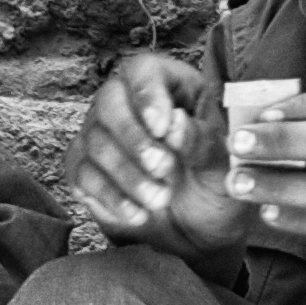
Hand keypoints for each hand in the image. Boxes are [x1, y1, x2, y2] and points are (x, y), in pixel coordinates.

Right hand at [69, 51, 255, 253]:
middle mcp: (129, 104)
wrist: (197, 234)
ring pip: (95, 140)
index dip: (147, 93)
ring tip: (160, 198)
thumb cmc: (213, 189)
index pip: (144, 70)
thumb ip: (202, 143)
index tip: (161, 126)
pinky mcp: (86, 170)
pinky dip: (111, 196)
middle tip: (162, 167)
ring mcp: (102, 136)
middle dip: (133, 136)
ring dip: (128, 173)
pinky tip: (138, 214)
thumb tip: (174, 123)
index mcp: (171, 88)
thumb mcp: (222, 167)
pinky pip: (83, 174)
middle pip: (109, 99)